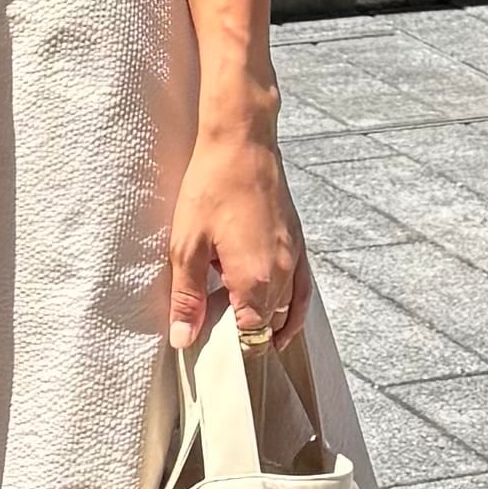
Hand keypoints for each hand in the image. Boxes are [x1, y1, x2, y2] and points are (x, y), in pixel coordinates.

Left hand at [167, 128, 310, 349]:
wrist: (242, 143)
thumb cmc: (211, 188)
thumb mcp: (186, 246)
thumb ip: (188, 297)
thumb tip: (184, 339)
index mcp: (256, 278)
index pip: (252, 335)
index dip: (231, 346)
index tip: (209, 344)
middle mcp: (284, 273)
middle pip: (270, 325)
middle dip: (246, 335)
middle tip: (216, 334)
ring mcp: (296, 258)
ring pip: (289, 310)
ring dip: (268, 322)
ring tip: (243, 331)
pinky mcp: (298, 244)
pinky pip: (303, 289)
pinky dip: (293, 308)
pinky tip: (280, 316)